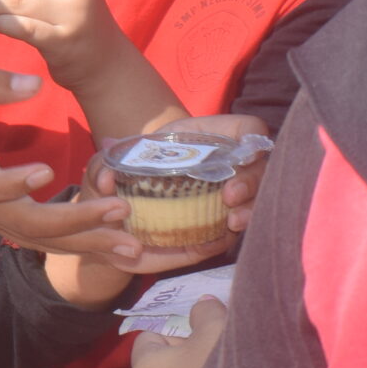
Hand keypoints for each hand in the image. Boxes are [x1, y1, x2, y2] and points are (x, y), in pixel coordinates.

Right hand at [0, 67, 142, 256]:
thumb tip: (36, 83)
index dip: (10, 183)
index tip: (44, 173)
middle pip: (24, 223)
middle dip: (74, 222)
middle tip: (121, 211)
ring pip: (39, 238)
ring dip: (87, 243)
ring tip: (133, 247)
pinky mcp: (3, 220)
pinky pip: (42, 238)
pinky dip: (80, 244)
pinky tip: (116, 246)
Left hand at [82, 112, 272, 267]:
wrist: (120, 216)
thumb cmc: (124, 178)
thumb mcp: (111, 166)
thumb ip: (105, 166)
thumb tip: (107, 171)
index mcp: (209, 139)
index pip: (249, 128)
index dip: (253, 136)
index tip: (245, 153)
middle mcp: (227, 166)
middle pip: (261, 168)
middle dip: (252, 181)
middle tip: (230, 195)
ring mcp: (228, 198)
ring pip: (257, 201)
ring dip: (251, 210)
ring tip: (233, 221)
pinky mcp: (219, 228)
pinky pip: (234, 233)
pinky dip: (229, 237)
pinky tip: (220, 239)